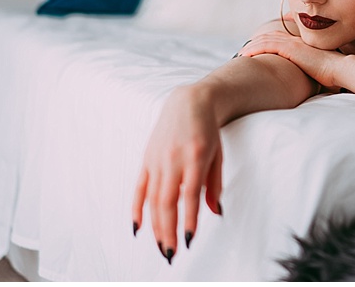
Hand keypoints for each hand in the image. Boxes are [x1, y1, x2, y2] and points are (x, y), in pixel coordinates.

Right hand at [131, 87, 223, 263]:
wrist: (189, 102)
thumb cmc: (207, 131)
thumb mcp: (218, 156)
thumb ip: (214, 185)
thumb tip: (214, 213)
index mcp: (195, 158)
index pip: (190, 195)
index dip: (188, 219)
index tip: (188, 240)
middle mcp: (173, 159)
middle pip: (167, 201)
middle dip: (167, 230)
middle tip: (170, 253)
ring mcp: (157, 159)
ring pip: (153, 199)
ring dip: (156, 225)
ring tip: (161, 245)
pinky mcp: (146, 159)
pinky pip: (139, 188)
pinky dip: (137, 208)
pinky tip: (138, 227)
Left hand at [238, 31, 343, 86]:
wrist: (339, 69)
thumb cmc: (331, 74)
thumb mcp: (315, 71)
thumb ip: (306, 72)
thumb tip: (301, 84)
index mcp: (301, 45)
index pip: (279, 40)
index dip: (265, 43)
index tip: (254, 50)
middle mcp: (295, 41)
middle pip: (269, 38)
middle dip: (255, 43)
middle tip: (243, 51)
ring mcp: (293, 43)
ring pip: (265, 40)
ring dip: (251, 46)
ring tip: (241, 53)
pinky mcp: (290, 48)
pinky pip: (267, 45)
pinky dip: (255, 48)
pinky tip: (246, 54)